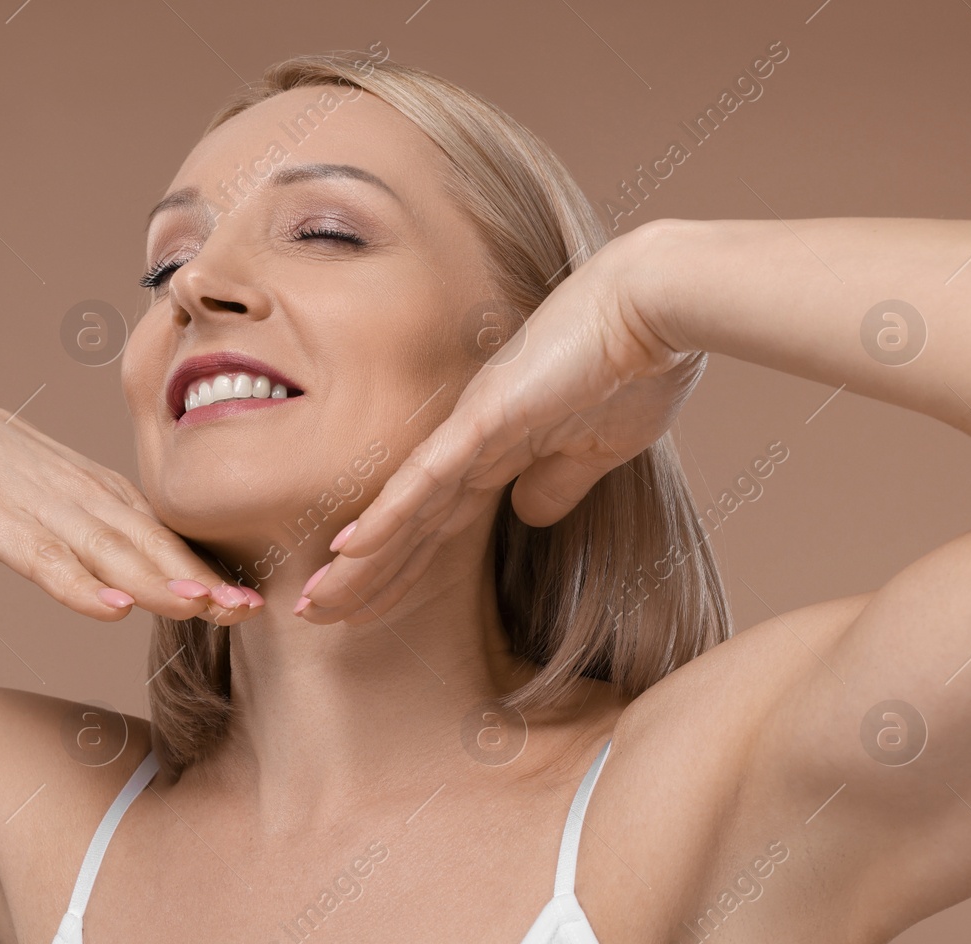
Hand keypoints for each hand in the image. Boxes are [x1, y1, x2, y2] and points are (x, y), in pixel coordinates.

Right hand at [0, 391, 261, 623]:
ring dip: (156, 581)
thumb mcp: (68, 501)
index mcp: (106, 496)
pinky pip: (45, 560)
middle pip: (151, 545)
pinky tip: (111, 609)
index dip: (211, 571)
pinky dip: (79, 586)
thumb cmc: (5, 475)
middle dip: (201, 579)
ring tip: (200, 608)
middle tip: (248, 610)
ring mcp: (42, 509)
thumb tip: (165, 576)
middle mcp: (86, 498)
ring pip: (108, 552)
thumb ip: (112, 535)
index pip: (168, 539)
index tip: (255, 603)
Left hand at [297, 233, 705, 624]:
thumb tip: (529, 515)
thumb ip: (558, 481)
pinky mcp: (486, 417)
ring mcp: (473, 428)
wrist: (657, 304)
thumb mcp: (599, 448)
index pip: (436, 522)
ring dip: (360, 560)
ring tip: (316, 600)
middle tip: (314, 612)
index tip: (363, 605)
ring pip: (404, 508)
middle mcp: (472, 440)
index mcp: (499, 448)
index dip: (400, 567)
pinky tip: (350, 548)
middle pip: (406, 523)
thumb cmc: (638, 366)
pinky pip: (428, 477)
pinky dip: (389, 515)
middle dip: (362, 575)